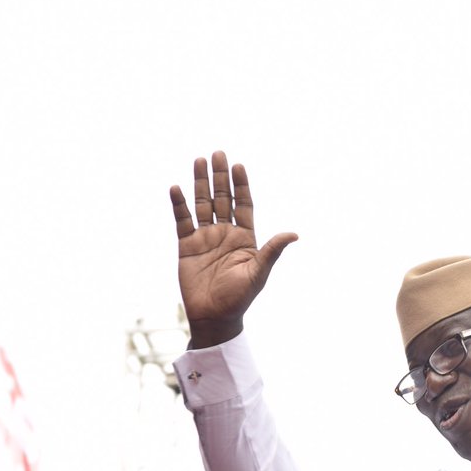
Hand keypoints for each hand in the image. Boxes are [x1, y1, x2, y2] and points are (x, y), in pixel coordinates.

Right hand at [170, 151, 297, 347]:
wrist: (214, 317)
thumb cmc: (239, 298)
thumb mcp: (258, 273)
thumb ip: (272, 251)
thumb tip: (294, 233)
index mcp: (245, 238)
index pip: (243, 205)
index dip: (241, 186)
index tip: (239, 166)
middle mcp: (225, 234)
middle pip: (223, 198)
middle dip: (220, 177)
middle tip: (218, 153)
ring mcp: (205, 238)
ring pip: (202, 204)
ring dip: (200, 184)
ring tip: (199, 161)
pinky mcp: (187, 246)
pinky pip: (182, 221)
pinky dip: (179, 205)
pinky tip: (176, 188)